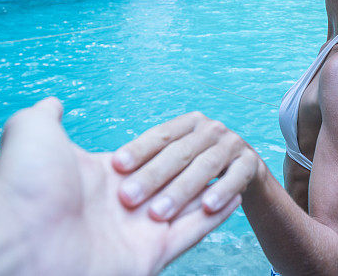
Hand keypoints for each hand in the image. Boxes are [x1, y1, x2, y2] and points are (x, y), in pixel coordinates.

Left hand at [0, 99, 240, 275]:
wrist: (20, 238)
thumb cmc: (24, 183)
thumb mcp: (33, 130)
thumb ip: (48, 115)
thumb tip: (54, 102)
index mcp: (101, 178)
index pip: (145, 159)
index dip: (162, 150)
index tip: (183, 139)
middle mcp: (121, 205)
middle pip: (170, 180)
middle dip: (188, 170)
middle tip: (209, 157)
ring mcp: (136, 232)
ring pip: (187, 206)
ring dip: (207, 191)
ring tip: (230, 176)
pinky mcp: (151, 254)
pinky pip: (193, 233)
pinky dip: (217, 217)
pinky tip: (236, 198)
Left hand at [111, 112, 264, 220]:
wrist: (239, 176)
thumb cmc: (191, 170)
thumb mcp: (170, 157)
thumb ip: (141, 155)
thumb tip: (87, 144)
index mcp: (187, 124)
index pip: (160, 135)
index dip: (138, 149)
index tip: (115, 166)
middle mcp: (210, 130)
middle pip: (179, 152)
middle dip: (153, 175)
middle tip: (128, 198)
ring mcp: (233, 146)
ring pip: (205, 167)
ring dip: (182, 190)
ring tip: (159, 212)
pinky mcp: (251, 165)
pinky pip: (236, 179)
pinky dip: (222, 192)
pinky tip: (207, 208)